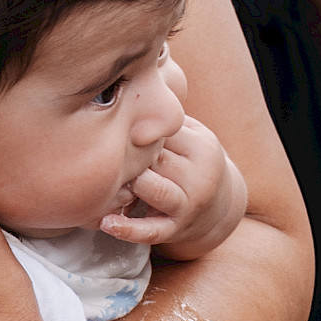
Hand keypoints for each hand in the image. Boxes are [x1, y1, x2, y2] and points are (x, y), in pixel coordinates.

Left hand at [100, 113, 243, 256]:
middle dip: (130, 157)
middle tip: (101, 151)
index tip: (108, 125)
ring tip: (109, 180)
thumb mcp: (192, 135)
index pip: (164, 133)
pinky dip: (128, 229)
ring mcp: (189, 205)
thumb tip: (125, 88)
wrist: (220, 207)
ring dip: (132, 185)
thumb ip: (165, 118)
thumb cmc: (192, 162)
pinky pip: (151, 231)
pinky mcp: (176, 229)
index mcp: (202, 147)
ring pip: (157, 191)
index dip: (135, 130)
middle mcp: (200, 177)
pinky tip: (106, 222)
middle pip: (157, 160)